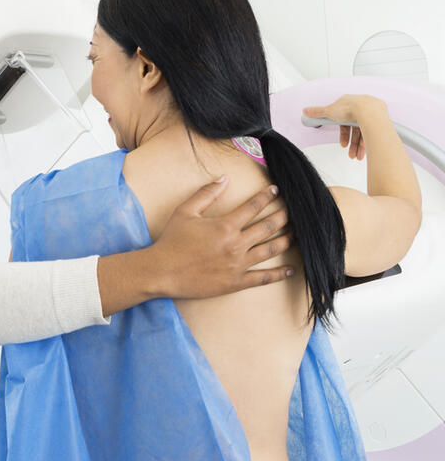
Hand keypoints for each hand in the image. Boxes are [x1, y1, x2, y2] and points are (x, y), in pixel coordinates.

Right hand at [150, 177, 293, 298]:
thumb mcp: (185, 211)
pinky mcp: (236, 282)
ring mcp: (238, 265)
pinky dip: (278, 274)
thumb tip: (224, 178)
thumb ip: (206, 193)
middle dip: (283, 216)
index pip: (252, 207)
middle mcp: (236, 244)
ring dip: (286, 240)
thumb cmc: (172, 240)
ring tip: (297, 234)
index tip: (275, 189)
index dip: (265, 196)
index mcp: (225, 226)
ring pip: (270, 250)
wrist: (162, 271)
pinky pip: (262, 278)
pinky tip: (290, 270)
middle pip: (267, 227)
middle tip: (294, 210)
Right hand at [304, 95, 387, 160]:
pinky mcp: (379, 120)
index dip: (343, 134)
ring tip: (356, 156)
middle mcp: (361, 109)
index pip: (344, 121)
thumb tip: (305, 110)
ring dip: (358, 146)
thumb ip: (317, 112)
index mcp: (349, 104)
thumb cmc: (351, 108)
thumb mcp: (329, 111)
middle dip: (351, 143)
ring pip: (364, 133)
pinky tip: (364, 151)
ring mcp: (371, 115)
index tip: (342, 143)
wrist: (369, 112)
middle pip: (355, 129)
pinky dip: (367, 144)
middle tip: (349, 153)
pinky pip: (372, 134)